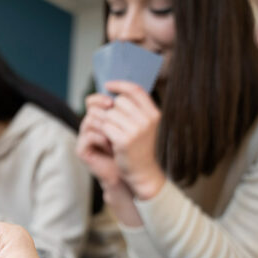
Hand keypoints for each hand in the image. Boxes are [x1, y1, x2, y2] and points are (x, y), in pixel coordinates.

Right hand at [77, 93, 122, 188]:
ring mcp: (84, 137)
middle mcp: (89, 125)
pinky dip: (103, 139)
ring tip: (117, 140)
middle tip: (121, 126)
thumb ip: (128, 109)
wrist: (128, 173)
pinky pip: (90, 135)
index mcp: (99, 117)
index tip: (112, 102)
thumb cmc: (130, 149)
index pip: (93, 99)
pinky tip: (112, 147)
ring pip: (90, 119)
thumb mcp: (132, 126)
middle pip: (91, 108)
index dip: (102, 97)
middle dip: (109, 115)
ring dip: (108, 128)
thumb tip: (123, 94)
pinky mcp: (82, 149)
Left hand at [101, 81, 166, 199]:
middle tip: (109, 120)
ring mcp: (136, 130)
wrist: (144, 173)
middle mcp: (147, 120)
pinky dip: (103, 131)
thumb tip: (117, 94)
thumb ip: (136, 111)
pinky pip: (105, 126)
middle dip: (110, 109)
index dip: (120, 85)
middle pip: (119, 102)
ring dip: (105, 121)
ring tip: (109, 131)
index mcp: (154, 114)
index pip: (135, 90)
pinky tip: (107, 138)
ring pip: (110, 114)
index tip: (107, 85)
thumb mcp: (145, 127)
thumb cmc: (141, 149)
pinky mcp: (124, 141)